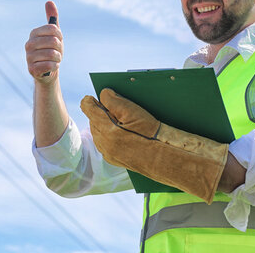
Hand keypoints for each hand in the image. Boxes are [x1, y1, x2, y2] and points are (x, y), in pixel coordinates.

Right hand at [25, 1, 62, 82]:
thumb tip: (49, 1)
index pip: (53, 29)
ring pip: (52, 54)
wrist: (48, 71)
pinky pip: (50, 65)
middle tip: (56, 52)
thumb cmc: (51, 50)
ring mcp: (28, 57)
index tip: (58, 40)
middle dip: (60, 49)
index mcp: (34, 33)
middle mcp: (28, 44)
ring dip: (58, 58)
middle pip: (54, 42)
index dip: (60, 36)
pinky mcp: (31, 69)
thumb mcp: (54, 34)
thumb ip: (52, 18)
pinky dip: (55, 66)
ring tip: (54, 60)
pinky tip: (51, 67)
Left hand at [80, 88, 228, 203]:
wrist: (164, 159)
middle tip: (107, 106)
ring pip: (98, 133)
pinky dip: (108, 135)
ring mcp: (108, 153)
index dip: (89, 101)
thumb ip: (113, 100)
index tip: (90, 97)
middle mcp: (104, 144)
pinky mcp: (113, 159)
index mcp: (107, 131)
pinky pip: (104, 143)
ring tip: (114, 118)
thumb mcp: (133, 112)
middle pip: (93, 121)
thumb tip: (102, 94)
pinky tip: (118, 130)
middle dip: (98, 113)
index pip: (89, 110)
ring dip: (102, 124)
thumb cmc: (151, 134)